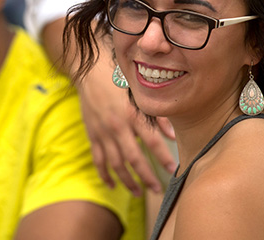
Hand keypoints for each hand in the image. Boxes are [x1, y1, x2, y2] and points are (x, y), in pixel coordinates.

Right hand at [41, 18, 176, 195]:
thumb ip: (157, 115)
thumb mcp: (140, 92)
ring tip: (138, 192)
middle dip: (147, 177)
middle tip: (158, 190)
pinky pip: (98, 159)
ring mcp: (102, 132)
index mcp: (132, 114)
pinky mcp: (92, 134)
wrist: (90, 70)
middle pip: (134, 159)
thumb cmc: (119, 78)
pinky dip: (104, 174)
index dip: (164, 158)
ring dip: (127, 181)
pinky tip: (113, 185)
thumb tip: (173, 136)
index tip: (174, 170)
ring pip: (115, 163)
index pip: (152, 142)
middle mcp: (117, 126)